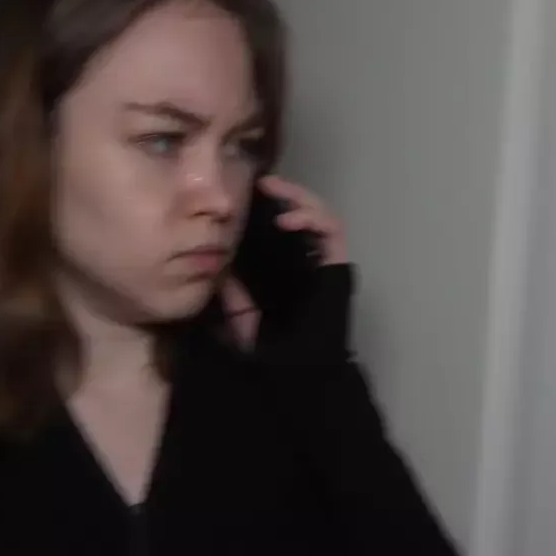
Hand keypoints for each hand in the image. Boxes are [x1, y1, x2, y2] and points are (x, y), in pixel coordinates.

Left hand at [222, 175, 347, 350]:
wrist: (295, 371)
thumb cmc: (270, 350)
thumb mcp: (240, 315)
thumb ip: (232, 292)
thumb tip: (218, 266)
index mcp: (287, 275)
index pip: (281, 234)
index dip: (268, 211)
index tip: (247, 197)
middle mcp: (308, 265)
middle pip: (303, 218)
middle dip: (284, 195)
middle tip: (262, 183)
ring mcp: (325, 264)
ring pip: (319, 215)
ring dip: (297, 197)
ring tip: (273, 190)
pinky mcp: (338, 265)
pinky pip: (332, 230)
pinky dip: (311, 217)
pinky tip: (287, 219)